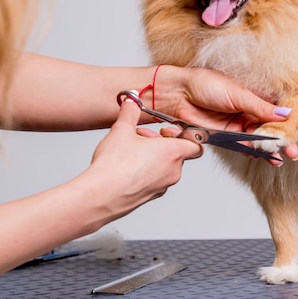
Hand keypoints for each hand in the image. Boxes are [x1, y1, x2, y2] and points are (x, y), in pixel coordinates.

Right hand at [87, 99, 202, 219]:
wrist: (101, 196)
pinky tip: (126, 167)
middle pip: (177, 153)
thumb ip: (130, 112)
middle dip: (160, 143)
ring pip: (166, 167)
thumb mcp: (121, 130)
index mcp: (172, 153)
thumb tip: (131, 101)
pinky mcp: (151, 196)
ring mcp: (163, 186)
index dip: (184, 135)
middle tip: (141, 137)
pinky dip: (146, 171)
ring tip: (130, 151)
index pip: (196, 144)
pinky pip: (155, 180)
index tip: (166, 130)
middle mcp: (173, 171)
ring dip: (153, 157)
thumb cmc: (115, 166)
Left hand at [154, 66, 297, 163]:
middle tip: (293, 151)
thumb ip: (261, 107)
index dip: (288, 123)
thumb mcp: (237, 93)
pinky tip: (264, 158)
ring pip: (259, 139)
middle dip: (282, 140)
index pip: (276, 111)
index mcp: (254, 96)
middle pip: (270, 128)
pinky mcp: (226, 136)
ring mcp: (238, 124)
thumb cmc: (205, 84)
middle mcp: (248, 110)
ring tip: (280, 158)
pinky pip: (243, 147)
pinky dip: (254, 153)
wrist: (178, 95)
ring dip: (270, 149)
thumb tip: (286, 114)